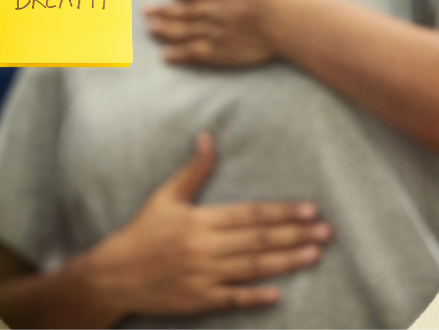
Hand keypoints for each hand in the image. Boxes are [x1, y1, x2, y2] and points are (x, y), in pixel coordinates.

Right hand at [71, 133, 331, 324]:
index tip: (310, 210)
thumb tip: (208, 137)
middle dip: (294, 235)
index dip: (281, 211)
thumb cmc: (141, 233)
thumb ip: (193, 170)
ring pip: (252, 268)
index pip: (249, 214)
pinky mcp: (198, 299)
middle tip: (326, 232)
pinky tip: (278, 294)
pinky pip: (231, 298)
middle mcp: (203, 247)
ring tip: (314, 255)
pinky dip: (254, 297)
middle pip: (258, 240)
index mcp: (199, 220)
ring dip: (285, 262)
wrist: (113, 276)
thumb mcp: (165, 197)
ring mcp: (202, 275)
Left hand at [145, 0, 318, 67]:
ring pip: (184, 31)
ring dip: (165, 30)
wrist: (292, 20)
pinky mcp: (222, 52)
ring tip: (149, 29)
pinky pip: (193, 54)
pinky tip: (165, 57)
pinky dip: (178, 55)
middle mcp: (217, 9)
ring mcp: (217, 31)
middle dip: (164, 10)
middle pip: (185, 10)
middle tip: (146, 11)